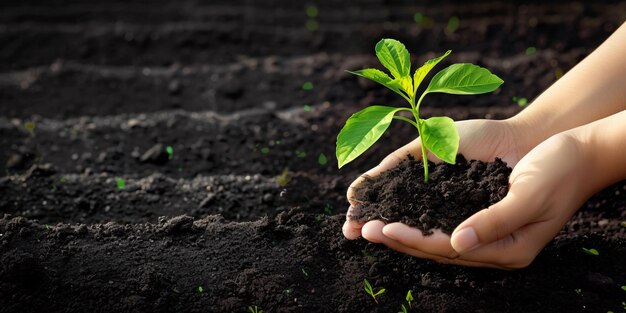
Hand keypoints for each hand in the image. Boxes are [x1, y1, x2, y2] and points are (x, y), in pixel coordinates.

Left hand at [343, 119, 590, 268]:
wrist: (575, 151)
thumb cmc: (559, 171)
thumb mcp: (531, 195)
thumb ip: (495, 221)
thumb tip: (456, 242)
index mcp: (507, 250)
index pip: (447, 247)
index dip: (412, 238)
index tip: (381, 228)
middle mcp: (490, 245)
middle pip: (433, 246)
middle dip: (395, 237)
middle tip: (358, 230)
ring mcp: (483, 229)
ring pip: (432, 234)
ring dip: (398, 229)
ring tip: (364, 224)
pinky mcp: (477, 211)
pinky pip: (439, 217)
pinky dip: (414, 213)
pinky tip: (391, 209)